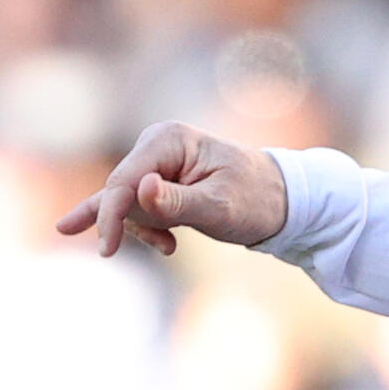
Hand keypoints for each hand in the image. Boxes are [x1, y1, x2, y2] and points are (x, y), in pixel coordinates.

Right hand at [57, 121, 287, 258]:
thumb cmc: (255, 199)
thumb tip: (141, 189)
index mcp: (169, 140)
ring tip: (171, 244)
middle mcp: (156, 145)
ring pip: (123, 203)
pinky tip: (148, 241)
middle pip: (118, 191)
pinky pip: (133, 206)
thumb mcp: (219, 206)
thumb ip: (177, 201)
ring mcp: (156, 162)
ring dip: (143, 229)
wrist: (280, 199)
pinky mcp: (159, 181)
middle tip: (146, 247)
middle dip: (131, 223)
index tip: (108, 250)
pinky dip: (138, 227)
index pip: (122, 180)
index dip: (109, 215)